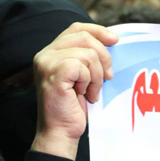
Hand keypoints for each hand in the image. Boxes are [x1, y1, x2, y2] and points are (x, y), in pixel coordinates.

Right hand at [32, 22, 117, 159]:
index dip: (97, 31)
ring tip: (91, 91)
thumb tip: (111, 41)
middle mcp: (45, 54)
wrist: (61, 132)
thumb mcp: (84, 77)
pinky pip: (82, 66)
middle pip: (84, 37)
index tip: (114, 40)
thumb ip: (88, 58)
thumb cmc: (74, 108)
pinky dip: (89, 81)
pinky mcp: (53, 74)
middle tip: (107, 77)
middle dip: (103, 57)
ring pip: (87, 54)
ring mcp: (46, 63)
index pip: (76, 28)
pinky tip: (84, 94)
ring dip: (96, 76)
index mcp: (51, 52)